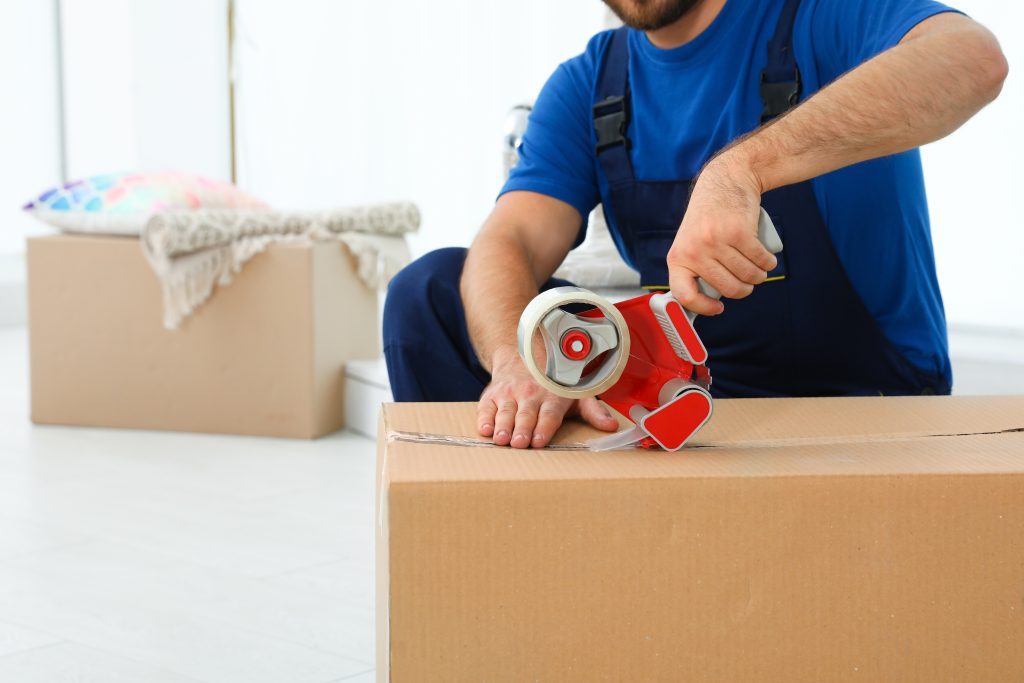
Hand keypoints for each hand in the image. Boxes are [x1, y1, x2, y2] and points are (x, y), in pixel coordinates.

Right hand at [477, 345, 618, 448]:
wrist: (521, 356)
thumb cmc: (552, 383)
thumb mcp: (575, 394)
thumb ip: (593, 411)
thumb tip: (611, 426)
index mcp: (552, 397)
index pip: (549, 414)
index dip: (544, 427)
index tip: (540, 440)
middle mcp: (530, 394)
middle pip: (526, 415)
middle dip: (522, 429)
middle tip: (519, 443)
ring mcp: (509, 394)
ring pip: (506, 412)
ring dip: (503, 426)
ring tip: (501, 439)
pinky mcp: (492, 395)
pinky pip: (486, 407)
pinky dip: (485, 418)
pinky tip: (485, 429)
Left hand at [667, 155, 777, 315]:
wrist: (726, 181)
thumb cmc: (709, 219)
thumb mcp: (691, 243)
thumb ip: (695, 268)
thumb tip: (703, 303)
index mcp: (678, 257)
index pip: (684, 295)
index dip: (703, 307)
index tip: (718, 308)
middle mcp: (694, 251)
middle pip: (728, 289)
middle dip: (744, 290)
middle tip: (748, 282)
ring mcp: (716, 241)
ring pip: (748, 276)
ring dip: (760, 276)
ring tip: (759, 269)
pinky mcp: (738, 232)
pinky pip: (760, 259)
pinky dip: (768, 262)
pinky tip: (767, 259)